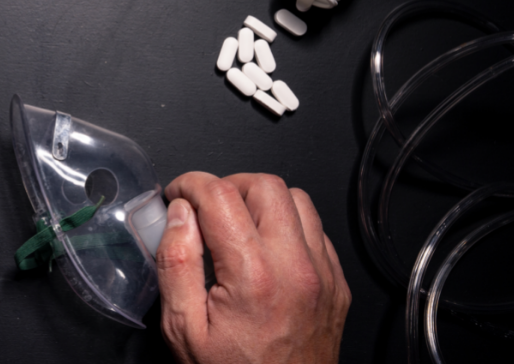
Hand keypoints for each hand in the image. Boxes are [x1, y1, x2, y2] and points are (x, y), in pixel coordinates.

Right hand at [156, 172, 350, 363]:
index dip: (191, 184)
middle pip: (265, 185)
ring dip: (262, 202)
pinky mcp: (336, 284)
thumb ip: (176, 264)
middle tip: (206, 209)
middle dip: (228, 186)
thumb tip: (178, 214)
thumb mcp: (183, 329)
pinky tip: (265, 249)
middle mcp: (296, 268)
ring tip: (237, 226)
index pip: (221, 195)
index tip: (177, 195)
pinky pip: (316, 230)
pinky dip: (288, 226)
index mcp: (253, 276)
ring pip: (297, 199)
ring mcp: (323, 274)